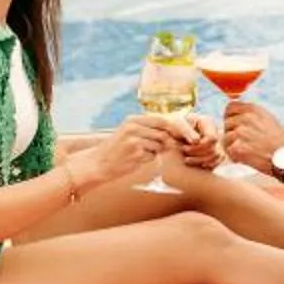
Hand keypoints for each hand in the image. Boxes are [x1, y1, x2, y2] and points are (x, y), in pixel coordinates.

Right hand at [78, 112, 193, 187]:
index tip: (186, 136)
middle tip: (171, 148)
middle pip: (164, 133)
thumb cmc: (117, 149)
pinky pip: (152, 156)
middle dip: (171, 142)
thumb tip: (174, 132)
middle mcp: (134, 127)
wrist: (98, 163)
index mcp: (133, 119)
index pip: (162, 120)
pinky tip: (136, 159)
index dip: (176, 128)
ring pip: (160, 145)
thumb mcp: (130, 133)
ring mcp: (134, 139)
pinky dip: (149, 159)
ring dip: (157, 151)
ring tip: (142, 153)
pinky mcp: (135, 153)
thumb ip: (149, 130)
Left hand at [175, 114, 222, 170]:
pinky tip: (196, 165)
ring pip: (216, 155)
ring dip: (201, 160)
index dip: (201, 146)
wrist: (170, 129)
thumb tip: (197, 141)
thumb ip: (187, 131)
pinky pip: (218, 160)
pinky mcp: (214, 150)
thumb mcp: (177, 124)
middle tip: (183, 151)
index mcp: (207, 122)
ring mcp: (215, 141)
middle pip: (214, 148)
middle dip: (198, 153)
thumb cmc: (173, 124)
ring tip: (186, 159)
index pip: (212, 138)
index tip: (186, 148)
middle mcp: (213, 131)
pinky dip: (208, 164)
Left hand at [221, 98, 283, 172]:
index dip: (229, 116)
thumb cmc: (280, 141)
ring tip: (245, 152)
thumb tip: (236, 112)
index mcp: (253, 109)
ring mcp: (241, 132)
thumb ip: (251, 114)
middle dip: (231, 133)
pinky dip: (235, 157)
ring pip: (225, 138)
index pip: (230, 107)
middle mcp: (246, 118)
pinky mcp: (238, 147)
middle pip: (226, 124)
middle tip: (242, 143)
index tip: (234, 126)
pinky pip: (228, 151)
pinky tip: (245, 159)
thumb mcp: (268, 119)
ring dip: (232, 146)